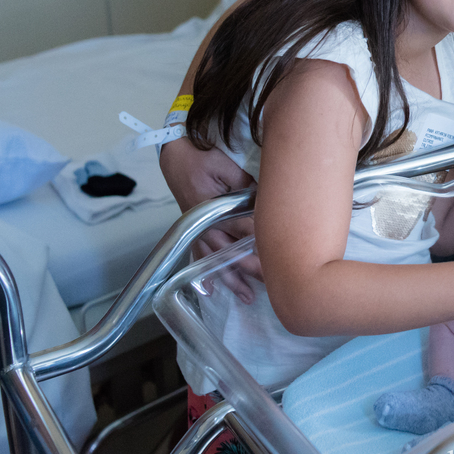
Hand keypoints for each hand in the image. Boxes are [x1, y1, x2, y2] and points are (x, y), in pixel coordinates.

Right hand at [159, 135, 260, 302]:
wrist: (175, 156)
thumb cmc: (201, 158)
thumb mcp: (226, 167)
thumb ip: (246, 185)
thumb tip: (265, 200)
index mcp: (215, 210)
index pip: (243, 231)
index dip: (261, 244)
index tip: (278, 257)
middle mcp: (206, 225)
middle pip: (231, 252)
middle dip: (252, 270)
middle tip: (272, 284)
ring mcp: (198, 230)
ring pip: (216, 260)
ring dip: (232, 279)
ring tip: (246, 297)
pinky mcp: (193, 230)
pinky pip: (199, 256)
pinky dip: (205, 274)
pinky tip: (211, 291)